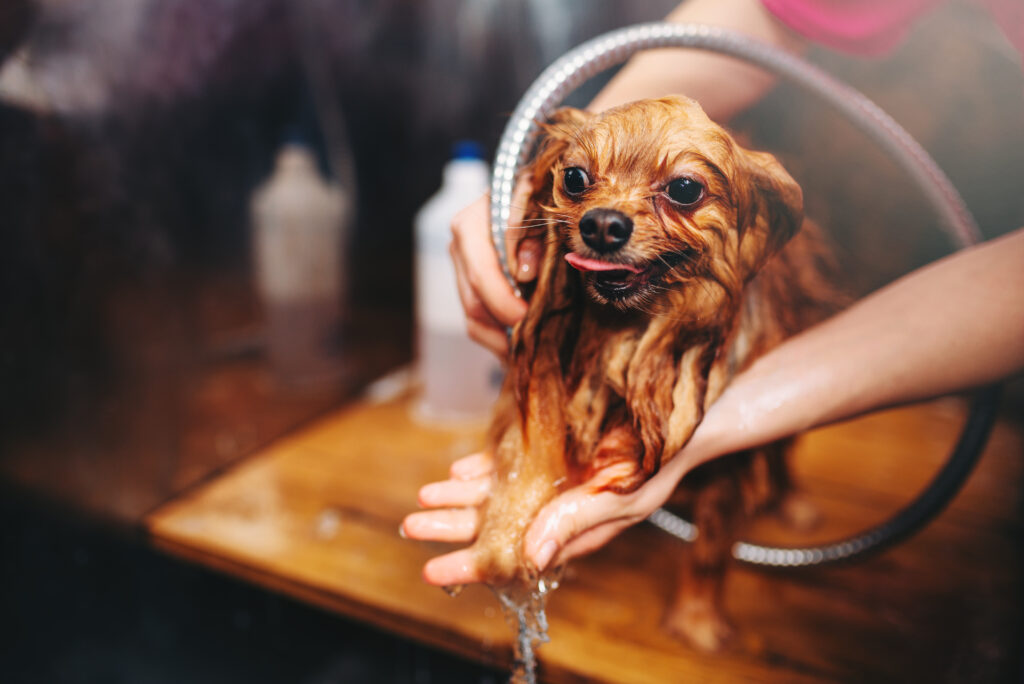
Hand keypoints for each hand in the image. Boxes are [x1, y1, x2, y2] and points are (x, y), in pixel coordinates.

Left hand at [401, 451, 692, 585]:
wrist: (684, 417)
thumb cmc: (660, 463)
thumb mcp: (621, 497)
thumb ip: (574, 522)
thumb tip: (530, 556)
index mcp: (571, 531)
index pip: (511, 557)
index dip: (470, 566)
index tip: (432, 572)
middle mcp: (556, 509)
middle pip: (494, 526)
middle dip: (451, 527)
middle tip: (409, 527)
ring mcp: (552, 480)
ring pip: (496, 495)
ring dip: (460, 497)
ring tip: (423, 498)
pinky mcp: (553, 450)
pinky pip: (510, 463)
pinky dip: (483, 467)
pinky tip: (459, 469)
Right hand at [450, 183, 541, 354]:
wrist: (527, 190)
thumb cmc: (536, 198)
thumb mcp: (541, 210)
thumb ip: (535, 237)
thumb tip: (525, 272)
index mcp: (471, 224)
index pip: (480, 273)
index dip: (502, 300)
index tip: (525, 316)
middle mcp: (459, 247)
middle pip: (474, 301)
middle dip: (504, 323)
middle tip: (533, 336)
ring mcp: (461, 267)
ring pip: (473, 317)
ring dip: (501, 335)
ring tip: (528, 346)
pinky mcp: (469, 283)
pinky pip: (477, 321)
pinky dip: (498, 336)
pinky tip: (518, 343)